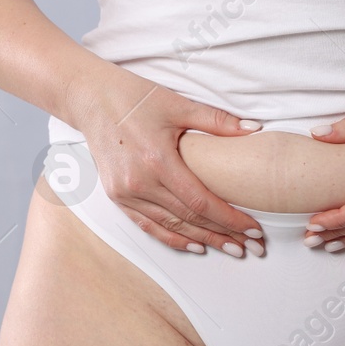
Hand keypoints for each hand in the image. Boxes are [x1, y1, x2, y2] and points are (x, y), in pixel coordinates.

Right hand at [67, 64, 265, 257]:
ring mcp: (125, 192)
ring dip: (202, 240)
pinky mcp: (116, 196)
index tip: (252, 228)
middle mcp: (139, 182)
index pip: (201, 201)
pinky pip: (148, 225)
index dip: (229, 219)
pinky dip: (172, 238)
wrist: (91, 98)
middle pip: (189, 219)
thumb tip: (254, 129)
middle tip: (250, 246)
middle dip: (222, 234)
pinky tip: (194, 244)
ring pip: (170, 226)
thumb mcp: (179, 104)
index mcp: (157, 160)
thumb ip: (218, 121)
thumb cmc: (132, 97)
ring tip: (229, 248)